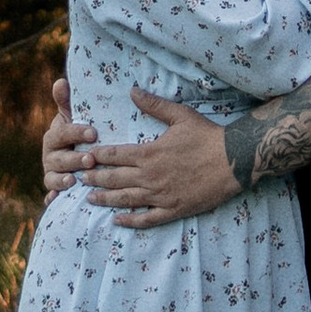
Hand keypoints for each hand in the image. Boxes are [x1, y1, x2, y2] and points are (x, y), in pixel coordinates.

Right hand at [41, 74, 93, 196]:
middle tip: (90, 160)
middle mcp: (50, 156)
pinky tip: (57, 201)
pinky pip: (51, 197)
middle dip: (74, 159)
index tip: (94, 132)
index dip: (77, 132)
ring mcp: (51, 173)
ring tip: (74, 181)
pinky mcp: (54, 190)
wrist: (72, 153)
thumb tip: (60, 82)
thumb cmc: (77, 132)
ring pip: (53, 178)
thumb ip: (66, 101)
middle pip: (59, 158)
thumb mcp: (72, 116)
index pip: (64, 132)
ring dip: (63, 180)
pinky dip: (53, 199)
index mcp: (54, 136)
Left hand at [83, 92, 238, 222]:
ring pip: (126, 200)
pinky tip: (118, 221)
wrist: (231, 161)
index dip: (99, 157)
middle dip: (96, 178)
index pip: (117, 155)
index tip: (85, 156)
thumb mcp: (179, 115)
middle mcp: (151, 177)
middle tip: (79, 178)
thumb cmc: (205, 136)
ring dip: (106, 199)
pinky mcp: (173, 210)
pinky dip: (130, 221)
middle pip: (116, 179)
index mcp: (150, 153)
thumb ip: (154, 105)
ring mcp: (161, 196)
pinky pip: (147, 219)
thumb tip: (132, 91)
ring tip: (89, 199)